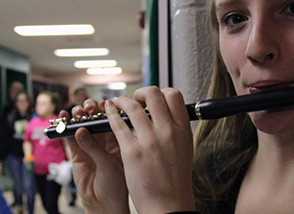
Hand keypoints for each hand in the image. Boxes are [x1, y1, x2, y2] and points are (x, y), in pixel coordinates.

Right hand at [62, 99, 128, 213]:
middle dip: (90, 110)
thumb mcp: (110, 164)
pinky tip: (62, 119)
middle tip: (88, 109)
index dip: (107, 108)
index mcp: (119, 139)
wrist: (104, 204)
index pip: (112, 118)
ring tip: (75, 113)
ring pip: (81, 125)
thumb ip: (95, 147)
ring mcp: (90, 145)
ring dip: (77, 116)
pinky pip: (69, 137)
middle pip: (96, 118)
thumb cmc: (116, 186)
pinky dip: (64, 127)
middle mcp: (104, 140)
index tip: (103, 103)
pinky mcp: (77, 153)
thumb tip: (80, 130)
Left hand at [105, 87, 195, 212]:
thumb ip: (176, 129)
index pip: (173, 95)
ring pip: (132, 106)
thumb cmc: (175, 180)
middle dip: (141, 92)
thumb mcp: (184, 148)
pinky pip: (117, 124)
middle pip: (153, 95)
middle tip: (135, 98)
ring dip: (122, 101)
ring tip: (117, 103)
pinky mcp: (132, 151)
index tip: (152, 98)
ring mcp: (150, 140)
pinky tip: (108, 113)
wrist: (169, 204)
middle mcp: (168, 131)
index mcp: (183, 129)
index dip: (160, 92)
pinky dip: (110, 115)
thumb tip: (166, 113)